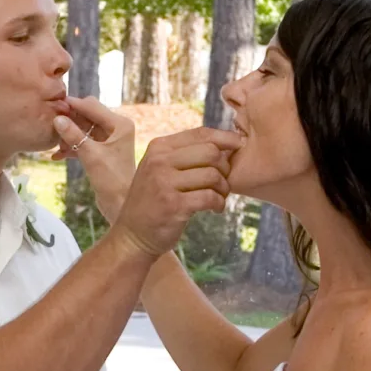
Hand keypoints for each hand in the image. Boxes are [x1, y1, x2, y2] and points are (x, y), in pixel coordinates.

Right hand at [53, 97, 136, 220]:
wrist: (121, 205)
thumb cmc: (112, 180)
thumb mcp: (91, 155)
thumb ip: (73, 135)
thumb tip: (58, 119)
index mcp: (120, 124)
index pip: (92, 106)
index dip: (73, 105)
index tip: (54, 105)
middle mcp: (117, 129)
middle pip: (87, 115)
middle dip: (70, 121)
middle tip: (52, 124)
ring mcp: (110, 140)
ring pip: (84, 129)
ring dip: (69, 135)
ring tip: (55, 145)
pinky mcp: (102, 152)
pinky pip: (84, 143)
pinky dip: (72, 147)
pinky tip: (57, 156)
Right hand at [111, 126, 241, 260]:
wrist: (132, 236)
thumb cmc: (152, 202)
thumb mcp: (159, 169)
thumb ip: (184, 155)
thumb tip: (225, 142)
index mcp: (158, 148)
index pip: (201, 134)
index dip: (226, 138)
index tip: (238, 146)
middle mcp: (160, 161)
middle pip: (211, 152)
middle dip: (225, 167)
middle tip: (224, 182)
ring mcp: (165, 183)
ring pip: (213, 175)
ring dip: (224, 188)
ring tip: (219, 197)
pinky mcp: (174, 206)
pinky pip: (209, 197)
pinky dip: (219, 203)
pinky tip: (216, 209)